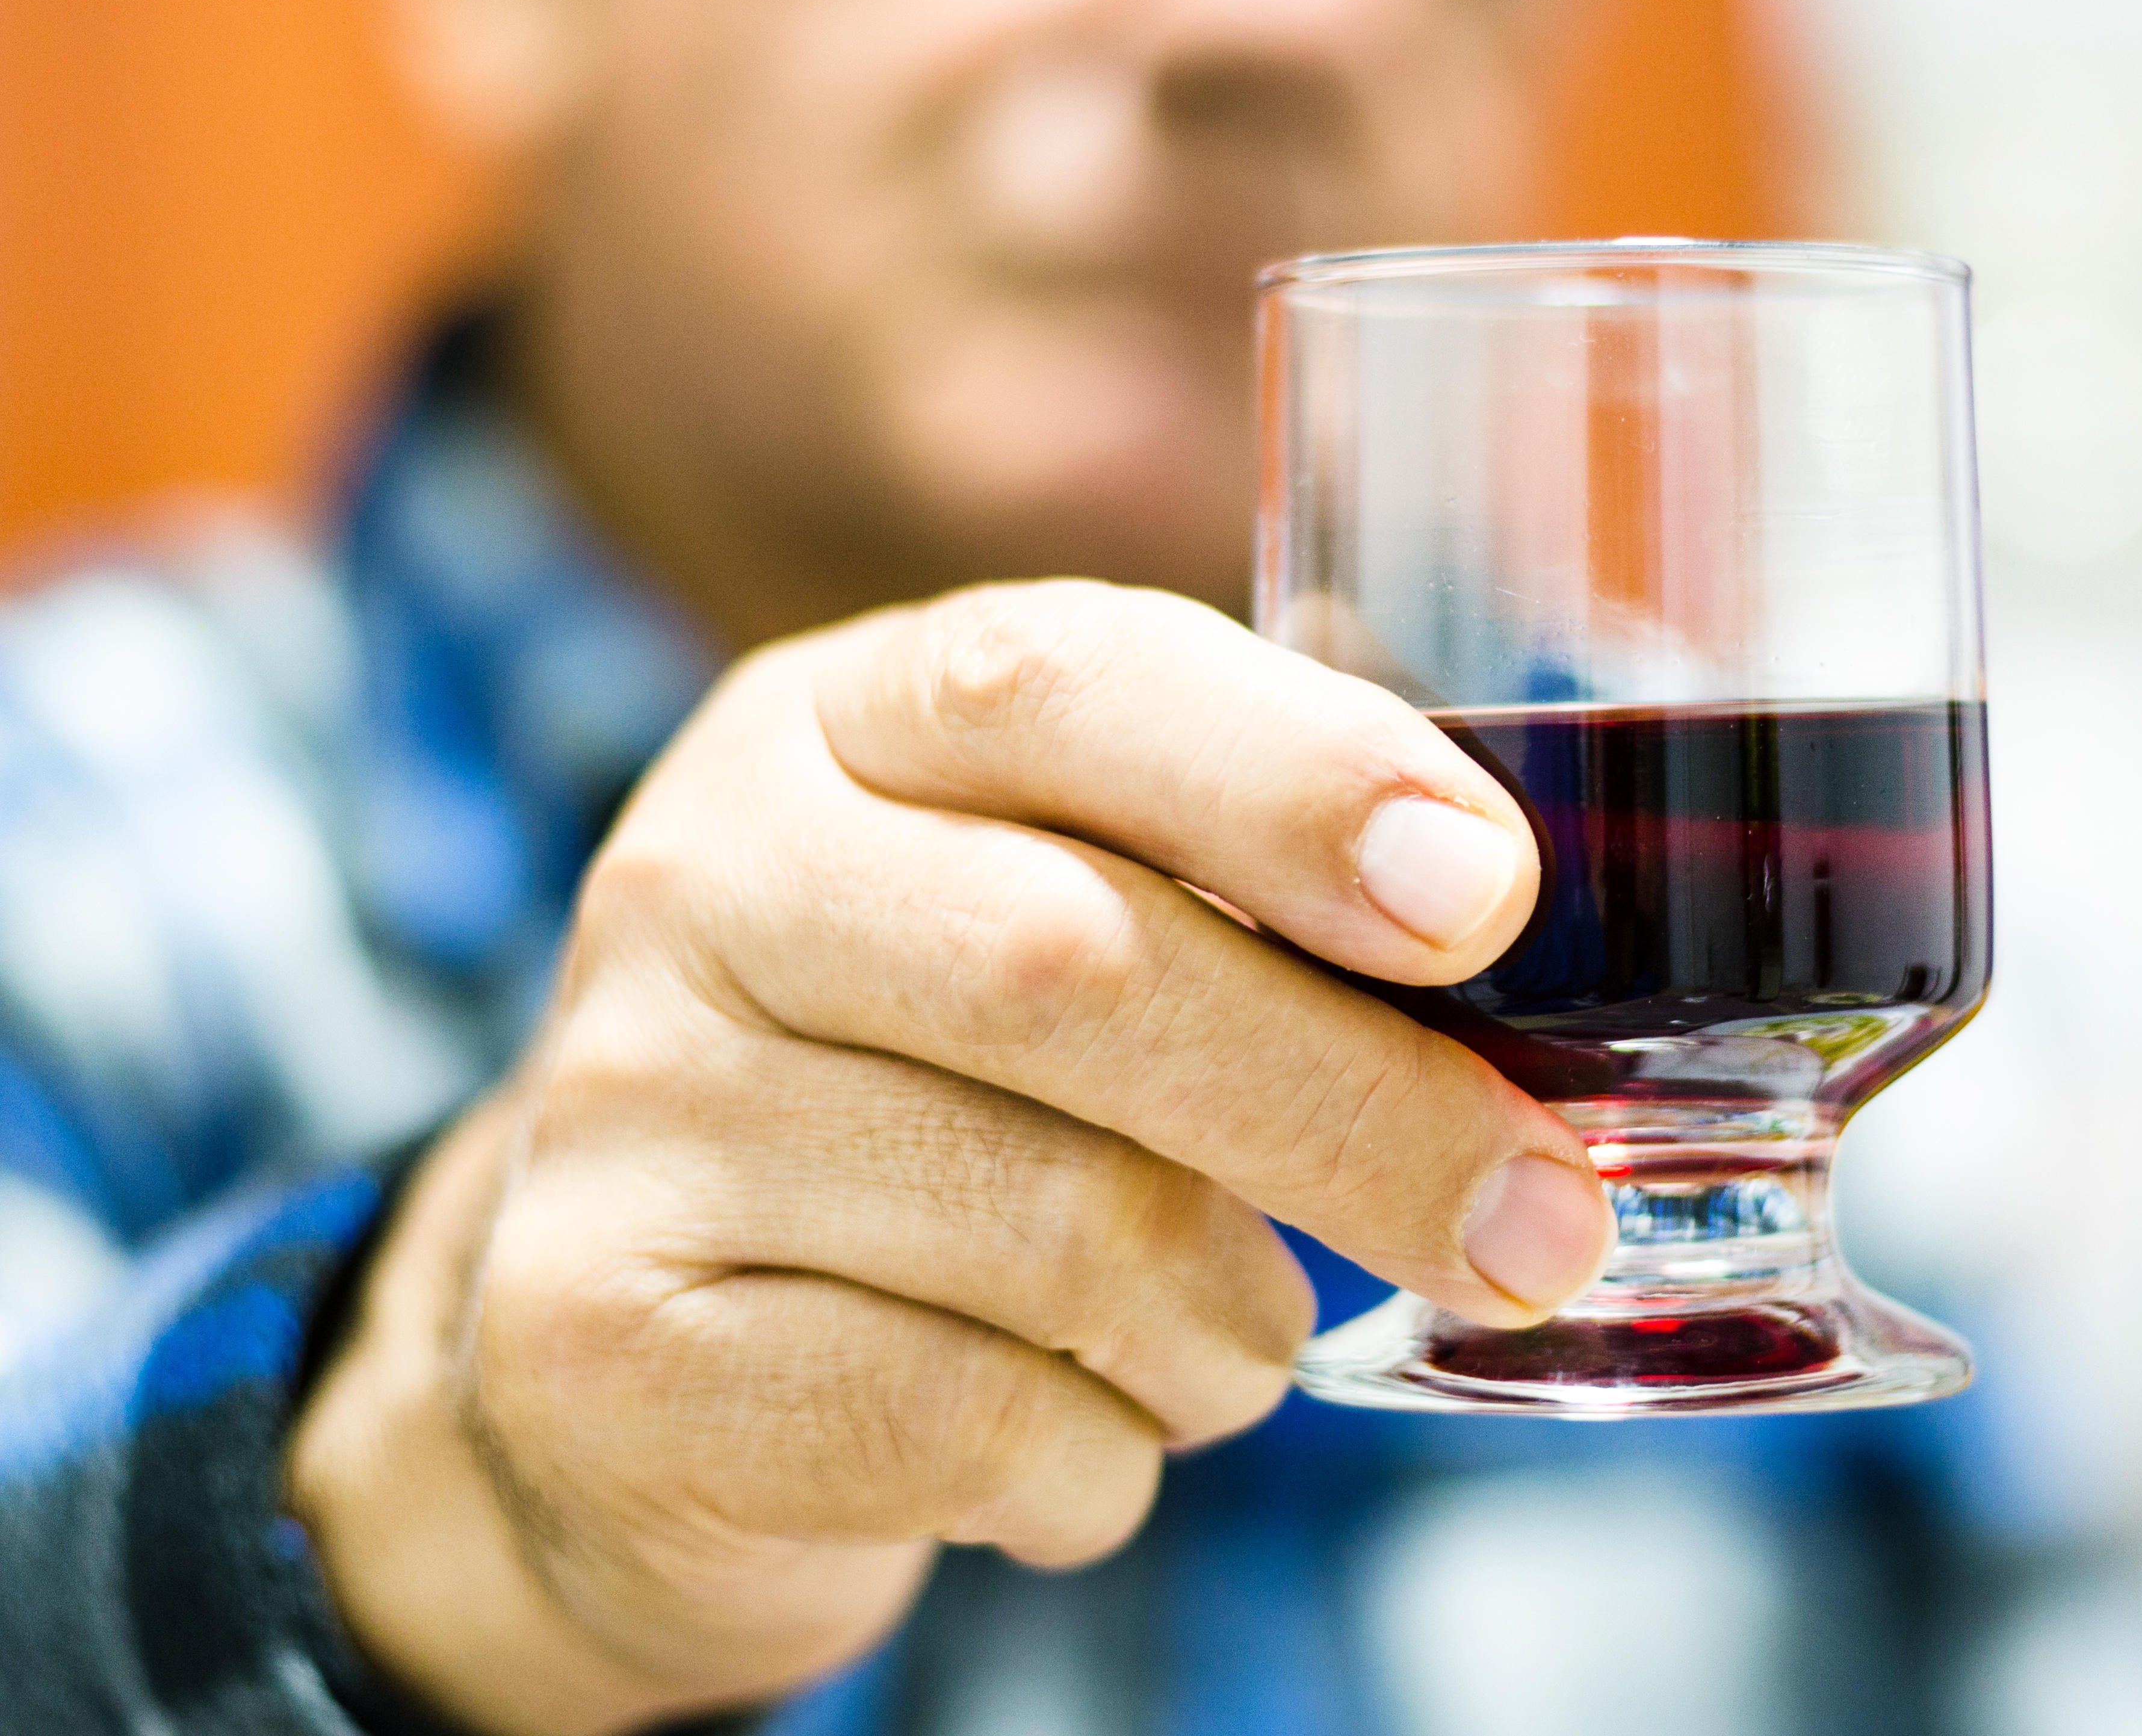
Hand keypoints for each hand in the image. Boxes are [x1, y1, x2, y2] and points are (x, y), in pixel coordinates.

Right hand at [286, 582, 1612, 1735]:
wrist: (632, 1347)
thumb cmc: (933, 1093)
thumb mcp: (1058, 908)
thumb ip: (1242, 873)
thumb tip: (1503, 899)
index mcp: (840, 724)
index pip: (1059, 681)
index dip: (1292, 778)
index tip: (1485, 895)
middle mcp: (704, 877)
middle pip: (1079, 969)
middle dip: (1360, 1115)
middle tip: (1537, 1225)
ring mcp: (628, 1109)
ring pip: (1057, 1230)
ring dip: (1232, 1325)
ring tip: (1233, 1338)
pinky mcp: (603, 1338)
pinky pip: (966, 1423)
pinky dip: (1106, 1462)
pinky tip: (1086, 1435)